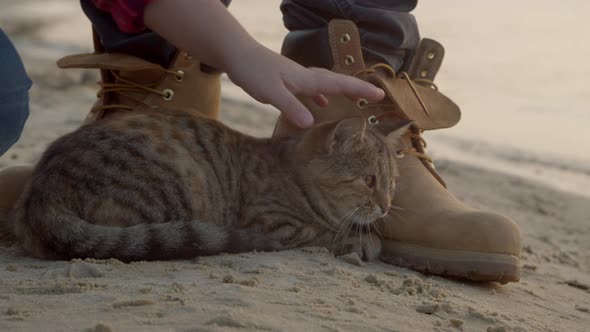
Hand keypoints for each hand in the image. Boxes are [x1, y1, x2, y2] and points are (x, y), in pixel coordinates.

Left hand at [226, 44, 384, 127]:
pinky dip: (320, 96)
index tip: (380, 94)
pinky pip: (311, 88)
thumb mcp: (271, 92)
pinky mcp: (288, 80)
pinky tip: (320, 105)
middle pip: (337, 82)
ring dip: (341, 91)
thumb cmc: (253, 71)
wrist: (237, 54)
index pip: (338, 85)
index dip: (359, 90)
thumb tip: (311, 124)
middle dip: (357, 88)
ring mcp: (297, 78)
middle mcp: (305, 77)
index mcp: (306, 80)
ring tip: (355, 99)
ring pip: (326, 84)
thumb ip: (290, 107)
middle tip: (377, 95)